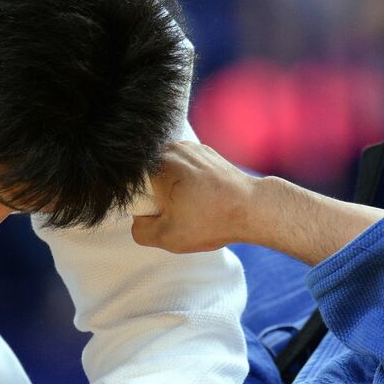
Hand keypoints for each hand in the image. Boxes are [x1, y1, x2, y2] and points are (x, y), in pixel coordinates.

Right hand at [132, 142, 257, 252]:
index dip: (142, 205)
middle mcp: (171, 148)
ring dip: (173, 189)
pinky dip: (189, 182)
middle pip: (148, 176)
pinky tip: (203, 196)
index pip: (131, 185)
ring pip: (167, 171)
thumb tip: (139, 218)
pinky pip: (184, 168)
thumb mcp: (166, 237)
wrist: (252, 207)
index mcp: (156, 165)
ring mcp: (190, 147)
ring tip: (193, 205)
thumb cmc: (210, 220)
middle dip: (157, 196)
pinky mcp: (205, 151)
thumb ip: (139, 230)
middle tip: (178, 213)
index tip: (161, 216)